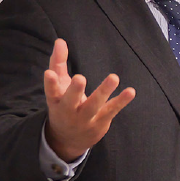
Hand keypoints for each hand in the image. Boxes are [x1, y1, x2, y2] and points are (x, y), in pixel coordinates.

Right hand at [44, 38, 134, 160]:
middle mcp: (69, 111)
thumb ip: (58, 63)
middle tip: (80, 78)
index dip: (50, 83)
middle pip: (71, 101)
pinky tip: (130, 91)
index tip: (49, 73)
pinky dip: (121, 101)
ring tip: (114, 77)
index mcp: (56, 101)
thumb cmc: (63, 104)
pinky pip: (112, 110)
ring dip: (104, 91)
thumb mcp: (58, 86)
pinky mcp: (101, 122)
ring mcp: (86, 118)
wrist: (68, 139)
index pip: (51, 92)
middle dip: (75, 90)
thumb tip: (60, 41)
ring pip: (94, 105)